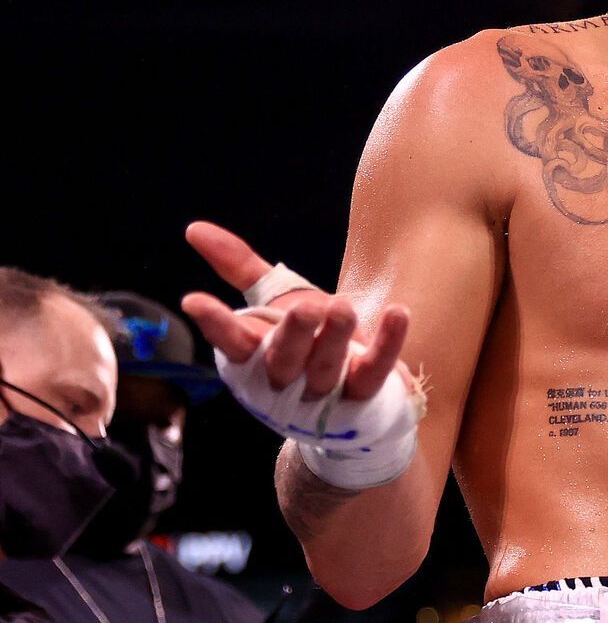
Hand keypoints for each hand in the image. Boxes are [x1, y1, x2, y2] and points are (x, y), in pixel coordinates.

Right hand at [181, 220, 409, 402]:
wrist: (350, 393)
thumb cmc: (305, 340)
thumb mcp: (273, 301)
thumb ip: (239, 266)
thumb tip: (195, 229)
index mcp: (256, 354)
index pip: (230, 342)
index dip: (215, 323)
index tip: (195, 300)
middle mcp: (286, 377)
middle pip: (283, 360)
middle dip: (293, 334)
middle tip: (306, 308)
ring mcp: (326, 390)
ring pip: (327, 368)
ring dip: (335, 338)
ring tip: (342, 306)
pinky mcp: (365, 392)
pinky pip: (376, 370)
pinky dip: (388, 343)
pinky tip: (397, 313)